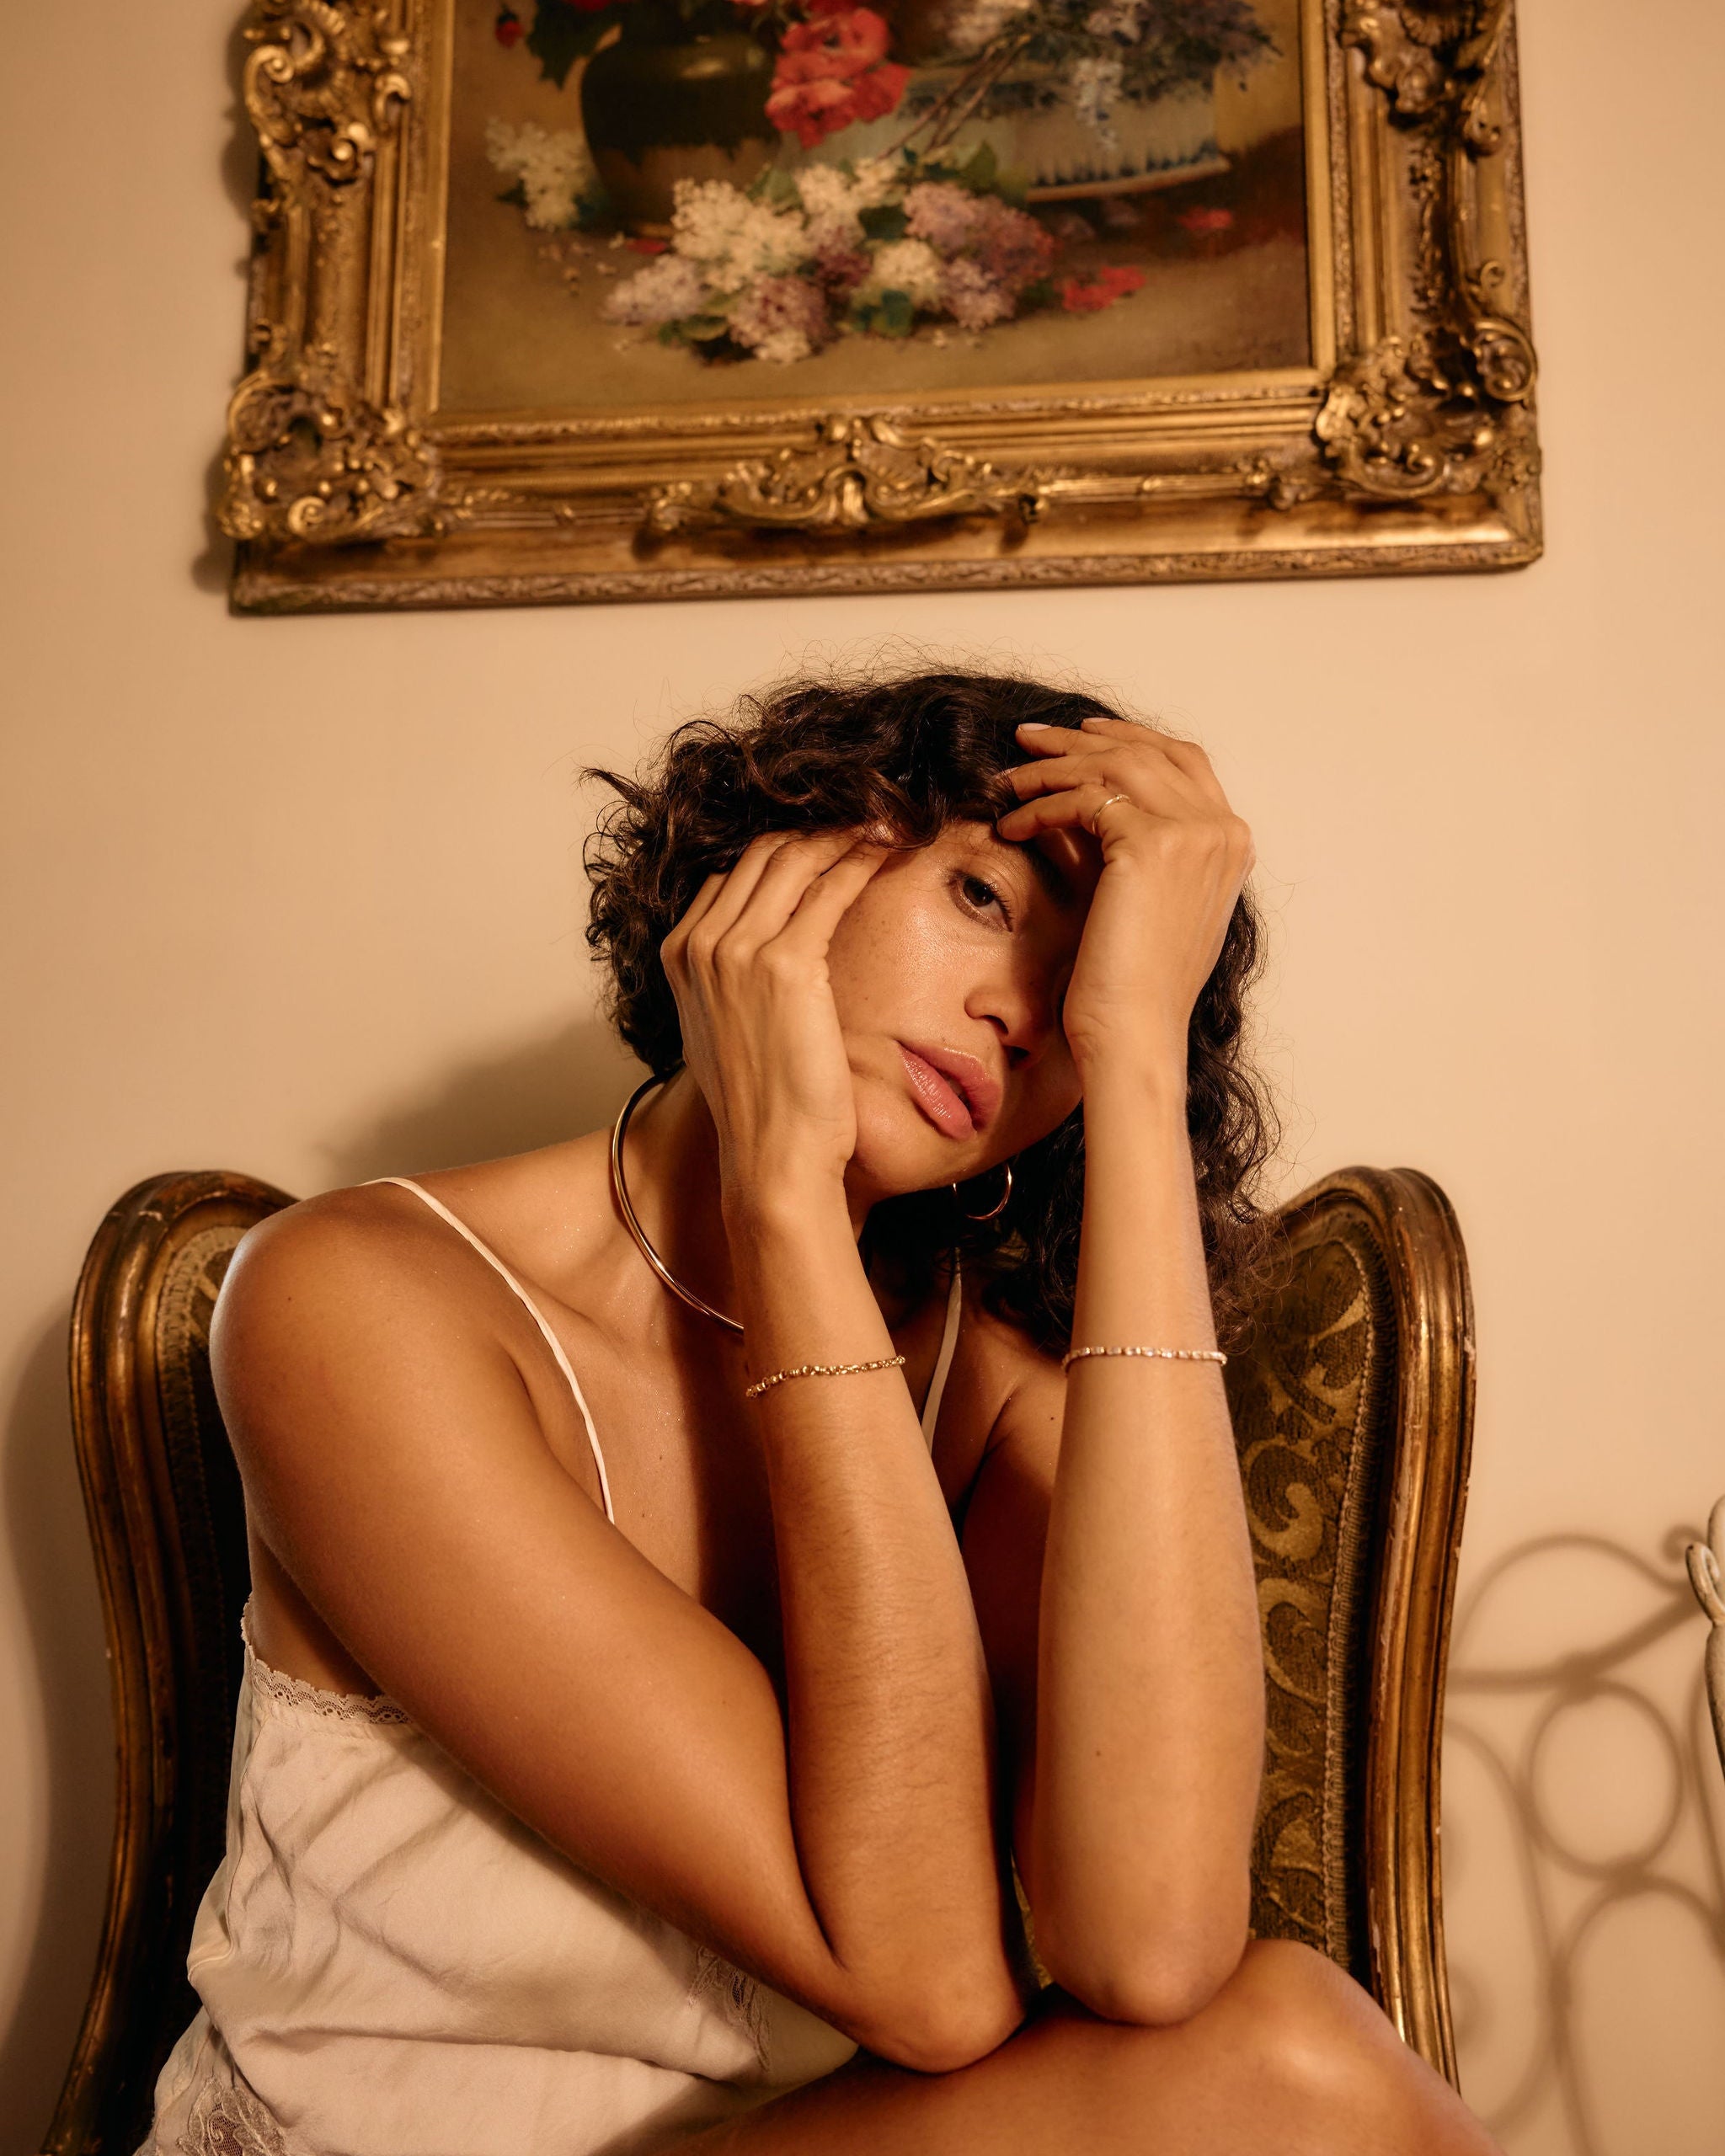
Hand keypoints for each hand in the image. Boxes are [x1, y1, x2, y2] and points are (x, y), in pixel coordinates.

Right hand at [660, 830, 890, 1211]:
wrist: (771, 1156)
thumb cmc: (761, 1103)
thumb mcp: (727, 1028)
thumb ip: (731, 978)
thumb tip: (767, 950)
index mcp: (679, 953)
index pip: (733, 873)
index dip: (785, 851)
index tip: (829, 841)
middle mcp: (700, 943)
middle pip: (762, 854)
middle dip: (818, 829)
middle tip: (866, 818)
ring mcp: (737, 949)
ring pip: (796, 859)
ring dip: (847, 833)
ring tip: (887, 822)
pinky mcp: (786, 963)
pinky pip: (831, 888)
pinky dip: (864, 859)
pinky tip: (891, 849)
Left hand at [995, 718, 1254, 1079]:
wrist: (1135, 1032)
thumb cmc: (1137, 986)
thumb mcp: (1159, 905)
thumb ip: (1154, 851)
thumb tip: (1106, 810)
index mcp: (1231, 841)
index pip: (1182, 761)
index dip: (1129, 737)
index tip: (1082, 732)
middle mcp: (1221, 829)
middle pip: (1145, 752)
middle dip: (1081, 740)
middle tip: (1029, 738)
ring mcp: (1192, 832)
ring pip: (1111, 767)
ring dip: (1052, 767)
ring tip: (1009, 778)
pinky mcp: (1148, 842)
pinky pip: (1081, 801)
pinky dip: (1040, 806)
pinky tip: (1012, 826)